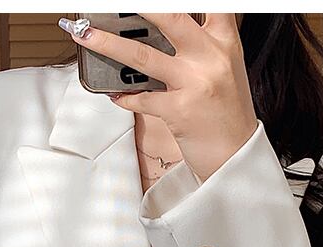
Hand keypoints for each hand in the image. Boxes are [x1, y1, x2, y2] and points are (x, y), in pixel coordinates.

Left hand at [63, 13, 257, 181]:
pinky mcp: (179, 109)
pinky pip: (142, 98)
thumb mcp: (225, 71)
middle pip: (170, 17)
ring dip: (108, 44)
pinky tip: (114, 95)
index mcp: (225, 42)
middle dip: (140, 7)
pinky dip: (124, 97)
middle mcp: (211, 57)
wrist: (235, 155)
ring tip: (87, 35)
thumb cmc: (227, 115)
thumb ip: (203, 47)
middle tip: (112, 3)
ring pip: (142, 56)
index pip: (212, 4)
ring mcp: (194, 83)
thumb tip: (164, 32)